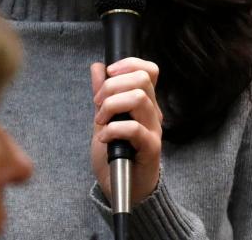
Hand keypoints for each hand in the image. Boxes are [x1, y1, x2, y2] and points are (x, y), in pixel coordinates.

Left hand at [90, 58, 162, 204]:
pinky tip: (104, 137)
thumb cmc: (116, 154)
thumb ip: (103, 94)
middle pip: (142, 79)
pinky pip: (135, 128)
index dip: (129, 64)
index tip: (109, 73)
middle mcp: (153, 113)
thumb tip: (98, 67)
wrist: (122, 187)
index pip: (149, 70)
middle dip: (112, 86)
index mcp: (144, 102)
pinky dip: (113, 129)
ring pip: (139, 98)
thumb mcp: (104, 119)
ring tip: (100, 120)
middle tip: (97, 103)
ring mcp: (153, 129)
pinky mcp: (151, 148)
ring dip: (111, 105)